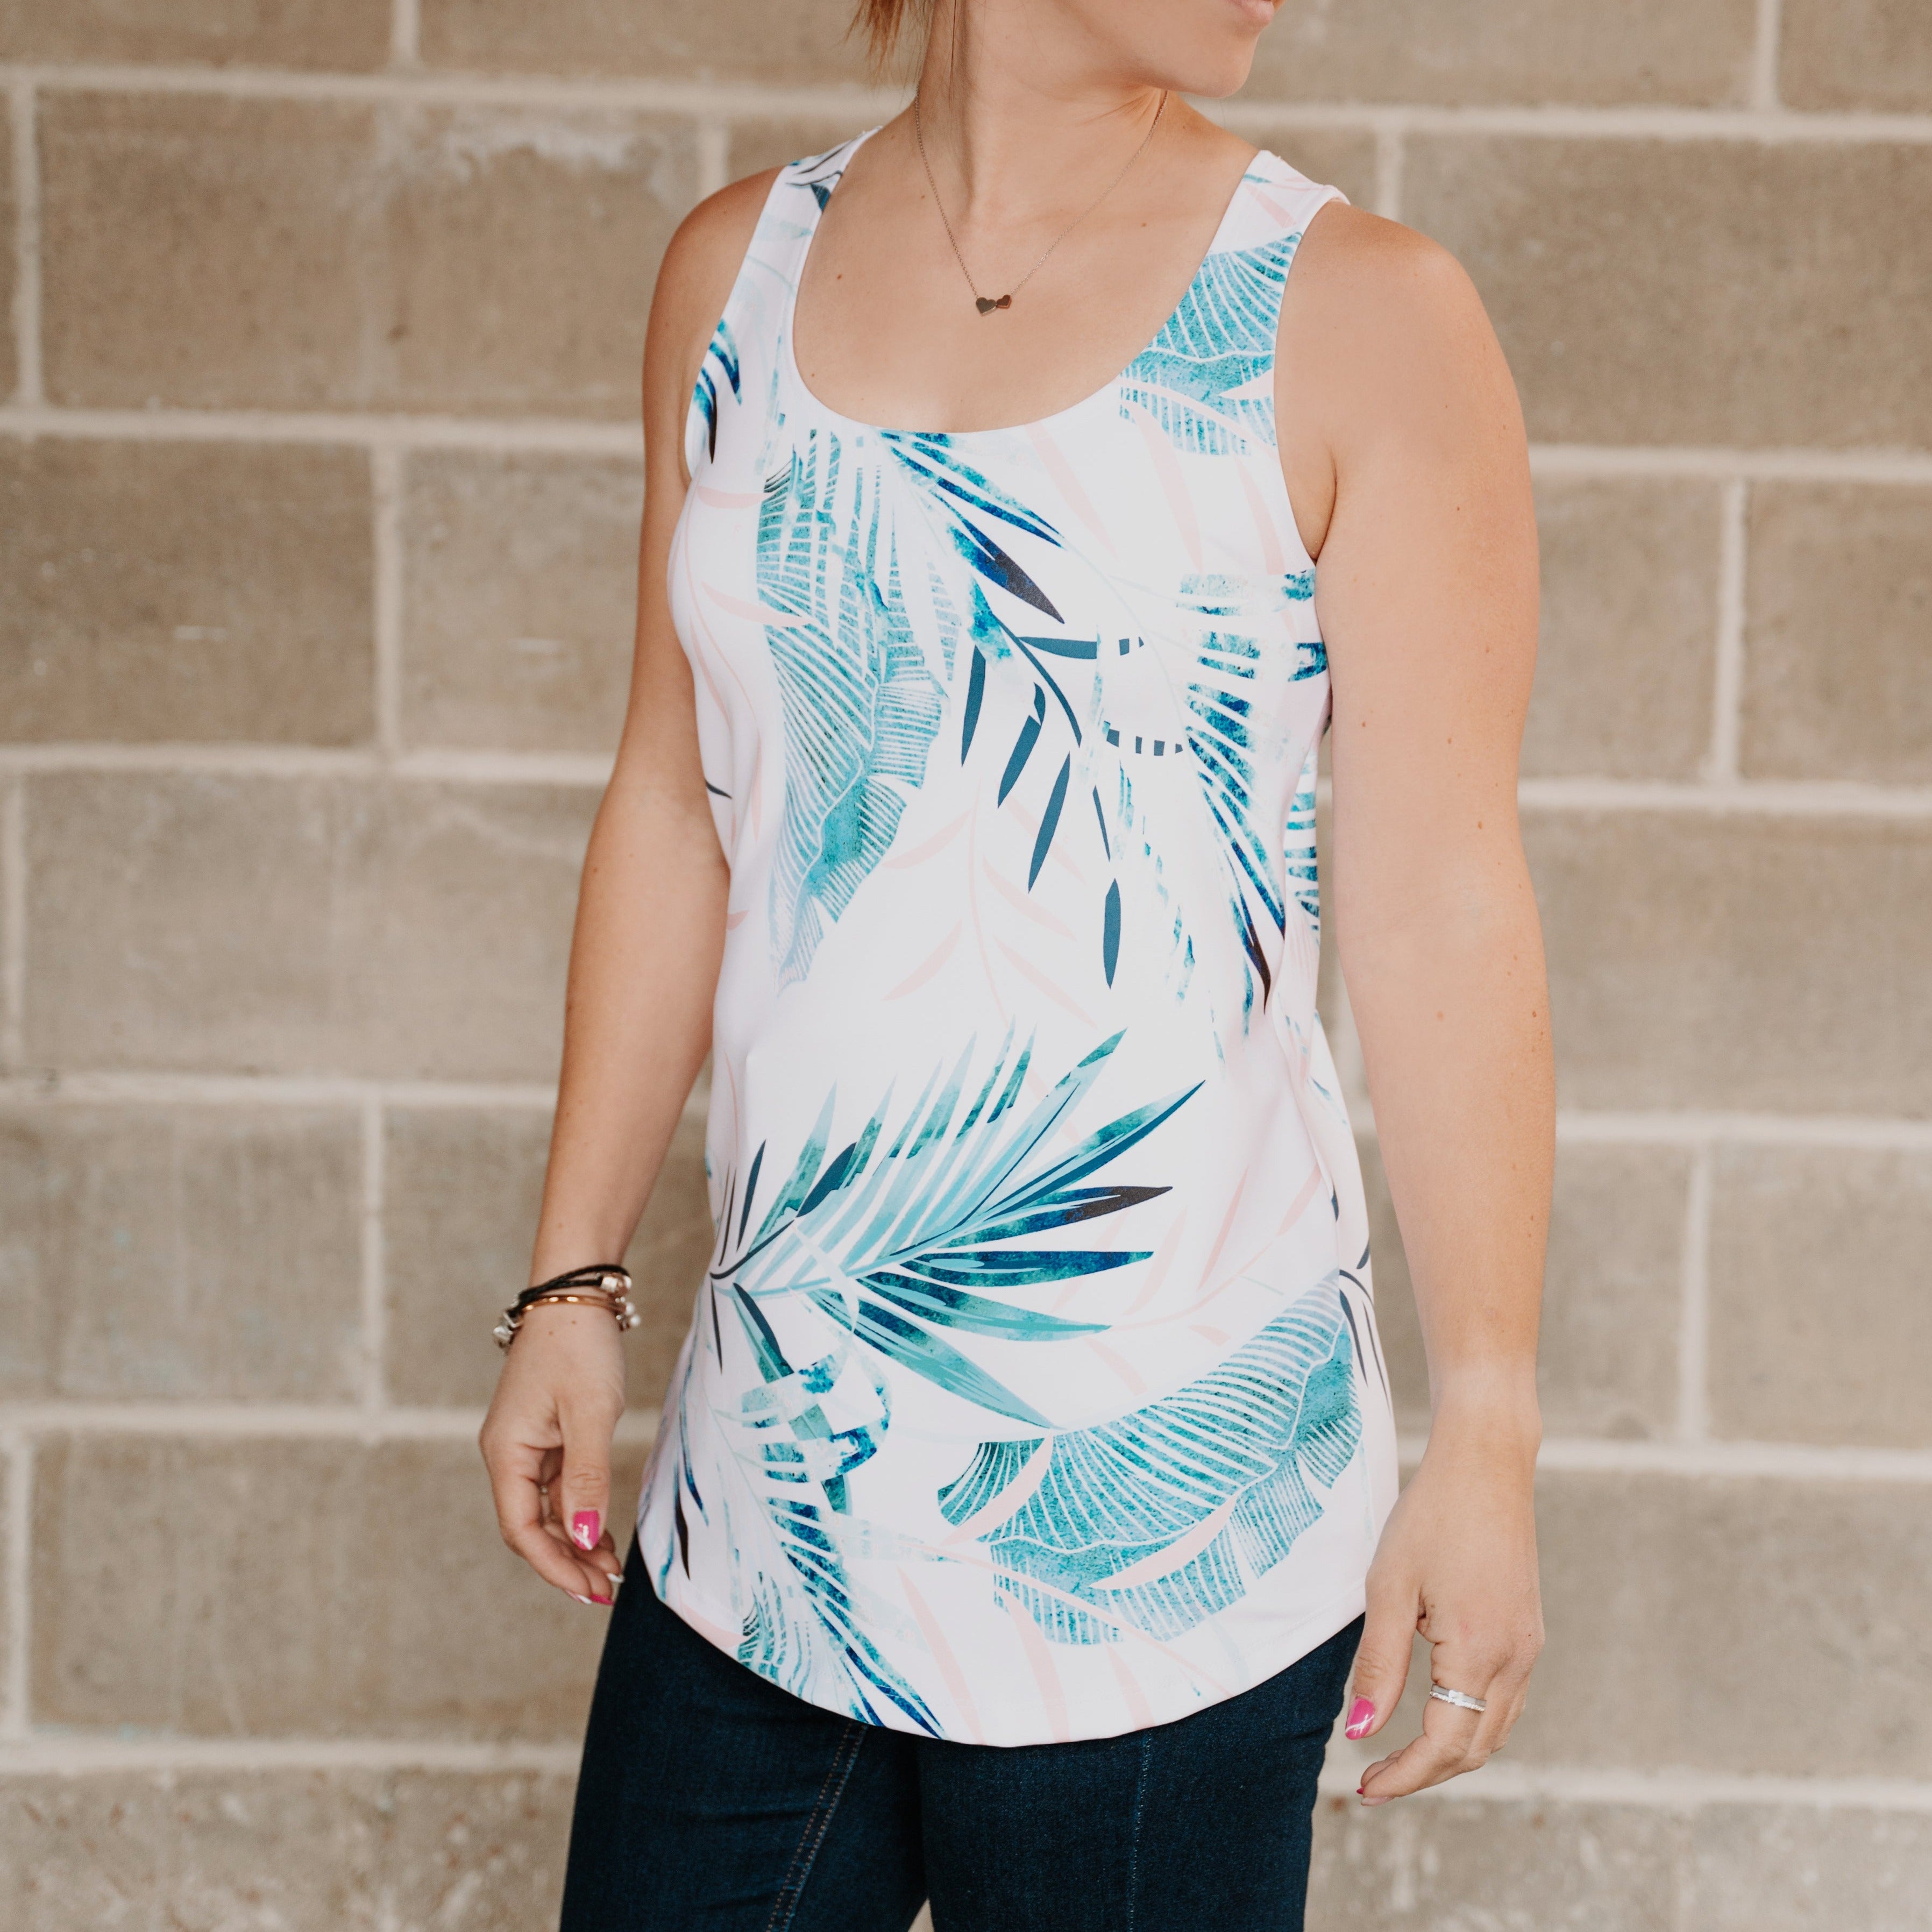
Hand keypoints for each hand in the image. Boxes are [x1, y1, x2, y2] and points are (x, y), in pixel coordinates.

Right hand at [479, 1301, 627, 1606]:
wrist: (575, 1296)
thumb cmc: (578, 1348)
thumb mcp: (590, 1414)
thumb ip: (586, 1478)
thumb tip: (581, 1537)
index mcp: (506, 1452)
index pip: (521, 1529)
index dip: (554, 1565)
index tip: (589, 1590)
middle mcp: (508, 1454)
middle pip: (530, 1526)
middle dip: (566, 1561)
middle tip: (606, 1589)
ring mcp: (526, 1445)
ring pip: (545, 1510)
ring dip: (574, 1541)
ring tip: (609, 1570)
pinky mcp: (546, 1435)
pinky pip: (557, 1487)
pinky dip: (578, 1512)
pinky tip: (601, 1532)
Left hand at [1345, 1402, 1542, 1803]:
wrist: (1487, 1463)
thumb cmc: (1432, 1517)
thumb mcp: (1389, 1588)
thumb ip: (1378, 1666)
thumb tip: (1359, 1732)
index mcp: (1480, 1653)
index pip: (1445, 1745)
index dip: (1404, 1775)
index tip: (1363, 1789)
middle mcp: (1516, 1659)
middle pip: (1475, 1748)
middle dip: (1425, 1772)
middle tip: (1373, 1781)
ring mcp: (1529, 1646)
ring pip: (1495, 1728)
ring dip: (1450, 1751)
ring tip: (1398, 1755)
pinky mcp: (1528, 1630)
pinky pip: (1505, 1698)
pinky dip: (1471, 1720)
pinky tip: (1434, 1710)